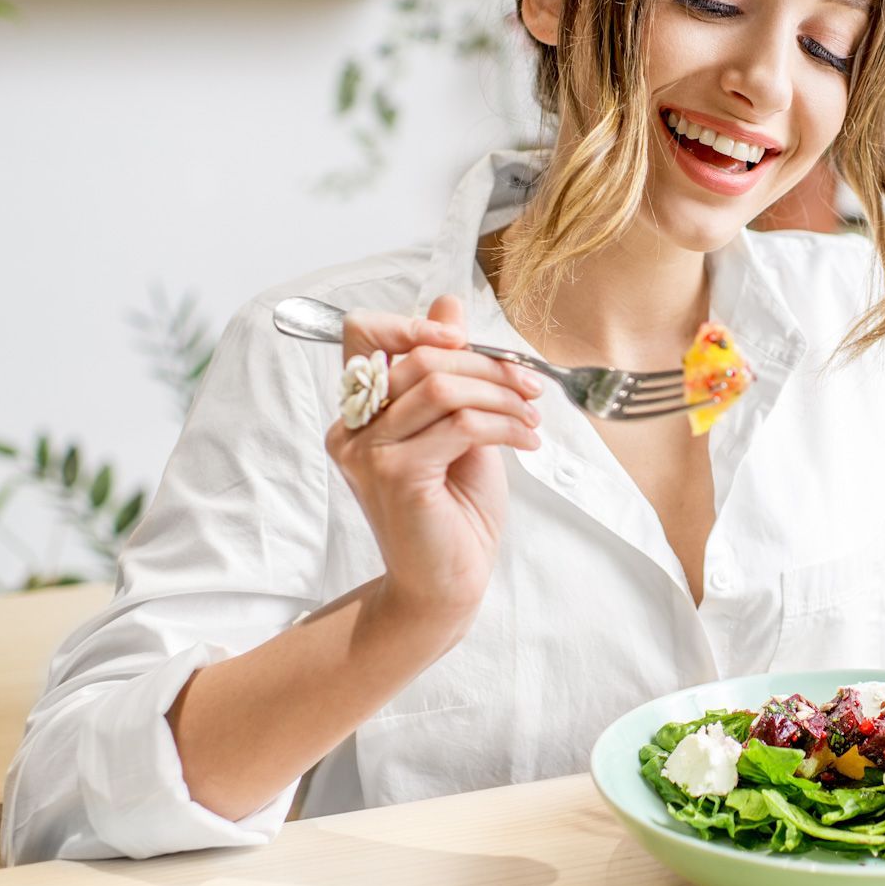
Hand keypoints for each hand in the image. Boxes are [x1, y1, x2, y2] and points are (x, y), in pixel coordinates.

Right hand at [324, 295, 542, 637]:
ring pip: (441, 386)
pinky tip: (528, 440)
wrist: (448, 584)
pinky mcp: (396, 476)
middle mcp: (352, 428)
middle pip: (419, 357)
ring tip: (532, 414)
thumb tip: (450, 301)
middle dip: (487, 364)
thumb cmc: (454, 510)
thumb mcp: (458, 426)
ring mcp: (368, 453)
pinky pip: (459, 424)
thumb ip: (450, 370)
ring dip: (502, 394)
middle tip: (530, 384)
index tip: (462, 336)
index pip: (361, 332)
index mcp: (359, 410)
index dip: (411, 321)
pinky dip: (505, 424)